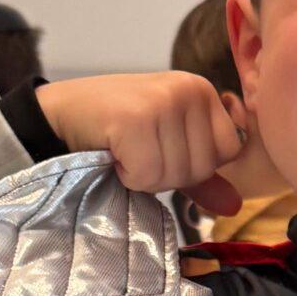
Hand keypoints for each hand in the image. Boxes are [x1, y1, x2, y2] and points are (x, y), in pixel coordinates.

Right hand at [38, 72, 246, 212]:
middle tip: (139, 151)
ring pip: (175, 174)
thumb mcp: (167, 147)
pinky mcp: (136, 118)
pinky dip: (128, 175)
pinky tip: (114, 152)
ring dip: (145, 176)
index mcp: (202, 91)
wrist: (61, 114)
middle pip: (203, 167)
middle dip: (169, 174)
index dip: (196, 164)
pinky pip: (148, 175)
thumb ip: (203, 177)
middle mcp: (189, 89)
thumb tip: (235, 206)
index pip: (229, 151)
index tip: (163, 149)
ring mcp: (163, 100)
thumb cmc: (117, 130)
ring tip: (125, 150)